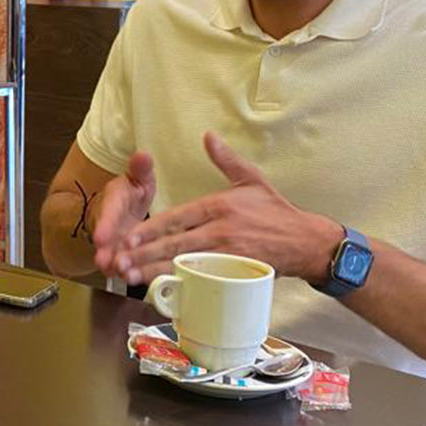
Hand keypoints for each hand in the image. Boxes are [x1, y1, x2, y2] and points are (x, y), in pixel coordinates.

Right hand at [89, 151, 156, 275]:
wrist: (119, 211)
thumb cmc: (131, 194)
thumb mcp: (138, 178)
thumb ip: (140, 169)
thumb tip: (143, 154)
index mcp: (113, 201)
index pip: (108, 212)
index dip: (105, 225)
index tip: (101, 236)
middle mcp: (108, 223)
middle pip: (105, 238)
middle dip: (106, 251)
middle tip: (106, 261)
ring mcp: (113, 242)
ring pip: (111, 255)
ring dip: (114, 265)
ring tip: (120, 274)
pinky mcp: (121, 255)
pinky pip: (121, 265)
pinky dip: (125, 273)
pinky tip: (132, 281)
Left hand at [110, 132, 341, 285]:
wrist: (306, 242)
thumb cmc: (276, 211)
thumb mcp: (251, 180)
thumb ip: (225, 160)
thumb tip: (208, 135)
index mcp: (218, 206)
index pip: (177, 218)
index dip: (151, 229)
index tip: (129, 237)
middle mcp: (220, 230)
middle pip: (175, 243)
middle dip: (144, 254)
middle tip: (119, 261)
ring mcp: (228, 254)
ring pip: (185, 263)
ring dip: (156, 271)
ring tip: (131, 277)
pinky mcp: (235, 272)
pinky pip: (204, 279)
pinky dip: (182, 285)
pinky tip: (163, 290)